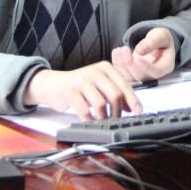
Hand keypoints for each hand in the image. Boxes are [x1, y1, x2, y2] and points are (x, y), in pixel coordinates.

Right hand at [23, 61, 140, 120]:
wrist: (52, 84)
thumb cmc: (79, 87)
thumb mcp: (99, 85)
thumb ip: (115, 93)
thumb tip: (132, 108)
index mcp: (105, 67)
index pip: (124, 85)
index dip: (132, 100)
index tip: (138, 112)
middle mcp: (95, 71)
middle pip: (115, 94)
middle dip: (117, 111)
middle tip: (116, 121)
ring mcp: (82, 80)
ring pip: (101, 103)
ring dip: (103, 118)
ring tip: (102, 122)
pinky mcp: (71, 91)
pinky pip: (85, 110)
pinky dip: (90, 120)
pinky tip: (90, 122)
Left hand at [111, 27, 176, 82]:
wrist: (156, 43)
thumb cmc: (161, 39)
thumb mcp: (160, 36)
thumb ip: (152, 42)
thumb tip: (140, 50)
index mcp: (165, 66)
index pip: (156, 72)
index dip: (146, 68)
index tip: (137, 58)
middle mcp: (153, 75)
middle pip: (141, 77)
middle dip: (130, 64)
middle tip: (124, 49)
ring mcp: (142, 77)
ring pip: (130, 78)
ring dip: (121, 65)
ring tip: (118, 50)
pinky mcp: (132, 75)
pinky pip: (123, 74)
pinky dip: (117, 64)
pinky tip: (116, 52)